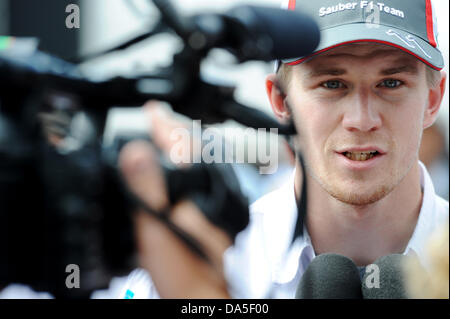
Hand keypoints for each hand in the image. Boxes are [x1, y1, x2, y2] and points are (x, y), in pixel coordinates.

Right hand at [119, 102, 231, 297]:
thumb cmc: (186, 269)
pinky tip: (174, 174)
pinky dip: (182, 171)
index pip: (181, 145)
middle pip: (193, 152)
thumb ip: (146, 187)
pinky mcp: (208, 215)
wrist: (202, 293)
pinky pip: (196, 182)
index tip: (152, 109)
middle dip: (174, 132)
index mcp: (197, 187)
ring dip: (179, 149)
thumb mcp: (157, 226)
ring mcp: (211, 203)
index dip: (163, 124)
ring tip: (164, 137)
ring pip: (196, 166)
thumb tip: (136, 152)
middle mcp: (210, 191)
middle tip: (158, 118)